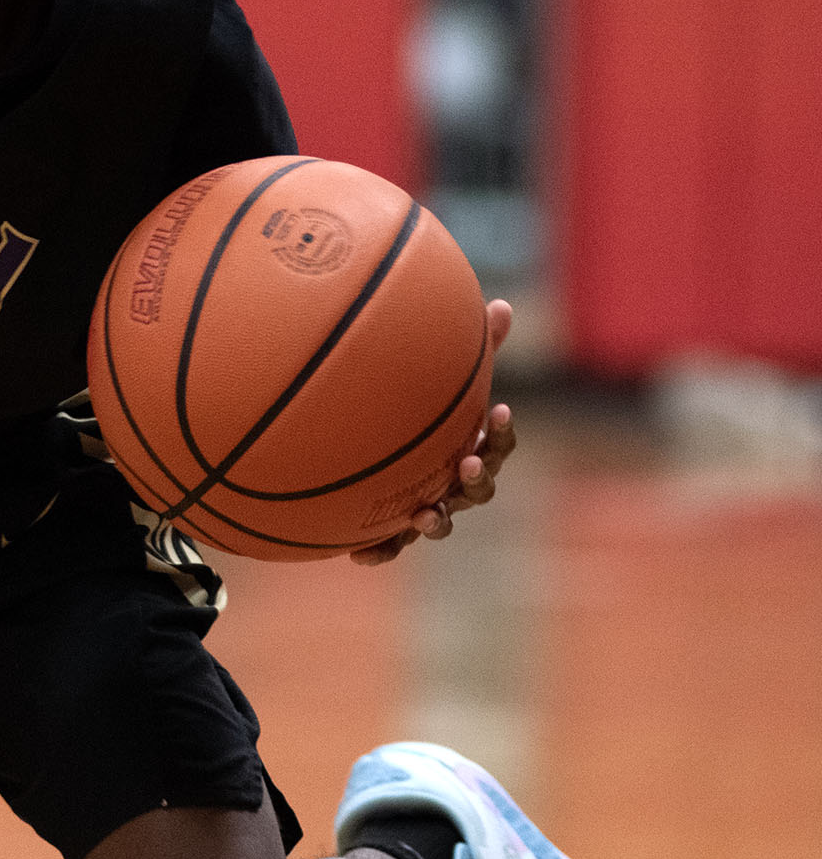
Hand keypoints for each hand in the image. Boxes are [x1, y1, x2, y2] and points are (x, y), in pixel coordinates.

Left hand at [351, 299, 514, 565]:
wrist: (373, 451)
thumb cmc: (418, 410)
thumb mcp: (442, 380)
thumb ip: (470, 349)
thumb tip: (501, 304)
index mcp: (471, 447)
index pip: (499, 444)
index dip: (501, 432)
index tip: (498, 410)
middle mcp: (453, 482)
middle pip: (479, 489)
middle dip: (476, 479)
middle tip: (465, 464)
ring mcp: (427, 505)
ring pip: (439, 521)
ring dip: (436, 520)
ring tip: (424, 513)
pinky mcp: (393, 525)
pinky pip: (391, 544)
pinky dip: (380, 550)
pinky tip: (358, 555)